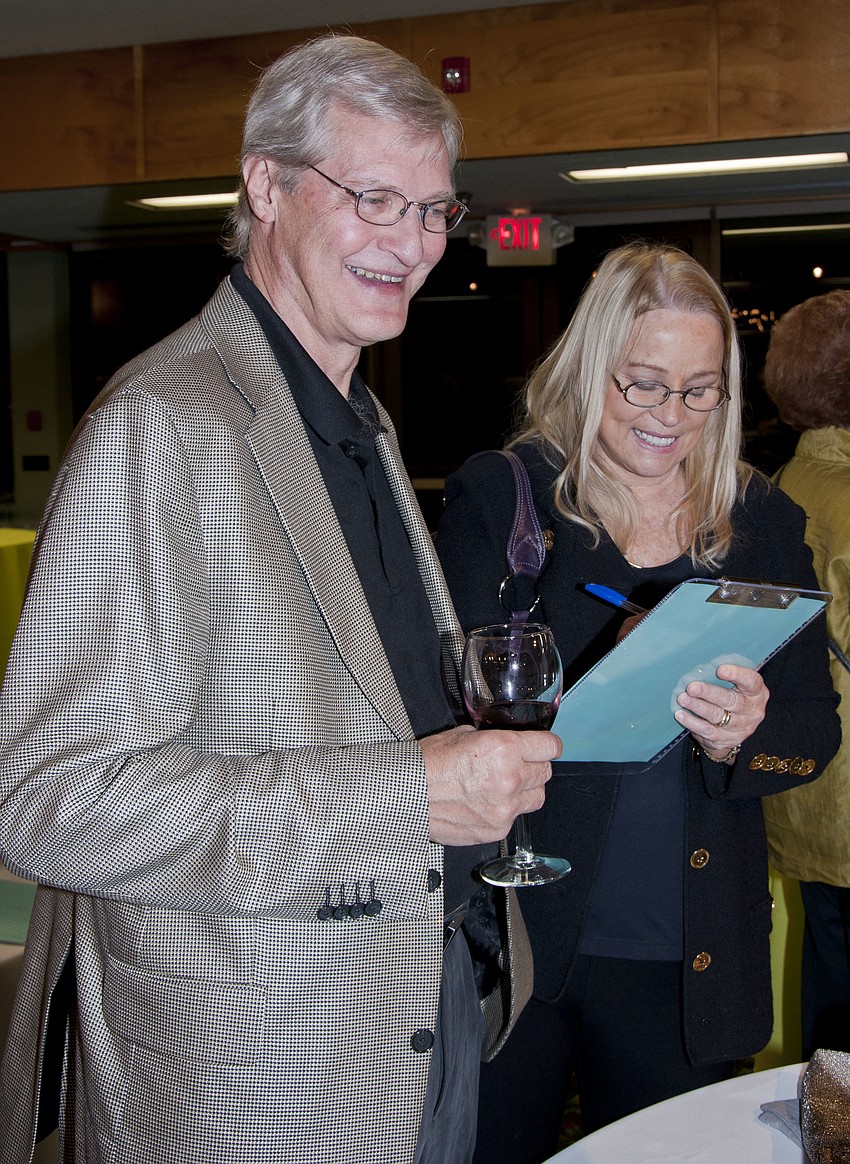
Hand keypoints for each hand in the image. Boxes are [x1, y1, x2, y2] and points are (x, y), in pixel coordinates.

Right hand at [420, 724, 561, 845]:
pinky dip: (506, 811)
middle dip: (534, 767)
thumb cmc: (427, 765)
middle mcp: (510, 779)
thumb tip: (504, 741)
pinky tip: (486, 803)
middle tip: (517, 765)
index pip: (550, 747)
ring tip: (504, 786)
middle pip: (546, 772)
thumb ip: (492, 738)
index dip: (547, 745)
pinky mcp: (497, 829)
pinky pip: (515, 818)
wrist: (406, 796)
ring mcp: (505, 808)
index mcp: (504, 749)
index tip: (544, 747)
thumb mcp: (462, 735)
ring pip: (537, 798)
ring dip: (526, 790)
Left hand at [674, 663, 768, 761]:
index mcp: (757, 693)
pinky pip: (707, 731)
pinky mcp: (726, 740)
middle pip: (731, 700)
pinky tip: (681, 714)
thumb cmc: (733, 697)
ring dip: (698, 706)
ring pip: (717, 716)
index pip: (751, 682)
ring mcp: (741, 727)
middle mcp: (752, 711)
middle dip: (709, 692)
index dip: (737, 675)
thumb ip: (728, 673)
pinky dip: (692, 722)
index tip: (719, 669)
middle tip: (692, 686)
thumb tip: (703, 656)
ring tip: (682, 698)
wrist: (734, 731)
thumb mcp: (737, 685)